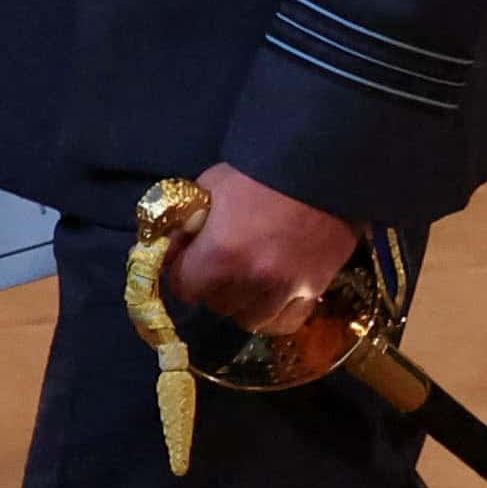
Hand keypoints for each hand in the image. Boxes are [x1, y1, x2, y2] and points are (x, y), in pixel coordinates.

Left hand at [168, 160, 360, 337]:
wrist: (320, 166)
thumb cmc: (258, 174)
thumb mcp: (208, 188)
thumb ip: (183, 223)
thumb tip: (166, 249)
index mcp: (220, 253)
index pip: (184, 288)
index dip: (183, 273)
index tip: (191, 262)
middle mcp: (252, 279)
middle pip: (217, 305)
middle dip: (214, 287)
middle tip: (223, 265)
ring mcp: (286, 288)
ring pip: (250, 318)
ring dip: (244, 303)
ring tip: (250, 281)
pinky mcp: (314, 288)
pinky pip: (286, 321)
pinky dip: (275, 313)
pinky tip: (274, 296)